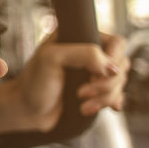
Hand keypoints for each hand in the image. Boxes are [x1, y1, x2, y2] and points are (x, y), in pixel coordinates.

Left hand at [12, 32, 128, 131]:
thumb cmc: (34, 83)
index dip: (112, 61)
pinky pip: (117, 94)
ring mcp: (93, 72)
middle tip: (82, 93)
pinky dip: (111, 102)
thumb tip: (112, 67)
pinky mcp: (95, 90)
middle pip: (122, 64)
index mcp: (79, 36)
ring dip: (105, 97)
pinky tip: (103, 108)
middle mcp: (89, 52)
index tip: (93, 75)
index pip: (116, 43)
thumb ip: (84, 54)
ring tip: (83, 106)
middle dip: (106, 84)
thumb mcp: (52, 59)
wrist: (26, 111)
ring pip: (120, 82)